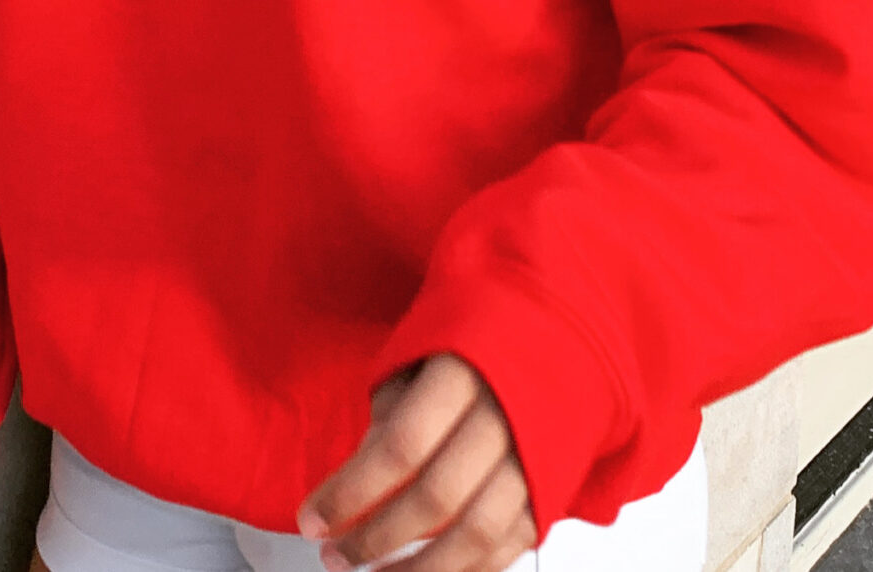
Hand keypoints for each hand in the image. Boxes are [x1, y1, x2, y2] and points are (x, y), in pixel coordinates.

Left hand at [297, 355, 538, 571]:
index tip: (312, 518)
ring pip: (475, 536)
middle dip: (375, 538)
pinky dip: (465, 571)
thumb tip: (358, 477)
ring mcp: (537, 457)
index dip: (351, 490)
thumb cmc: (478, 332)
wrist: (560, 325)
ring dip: (418, 571)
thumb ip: (392, 408)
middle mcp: (507, 416)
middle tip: (333, 554)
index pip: (401, 445)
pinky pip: (509, 546)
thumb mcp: (423, 346)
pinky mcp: (554, 488)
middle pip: (436, 498)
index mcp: (467, 370)